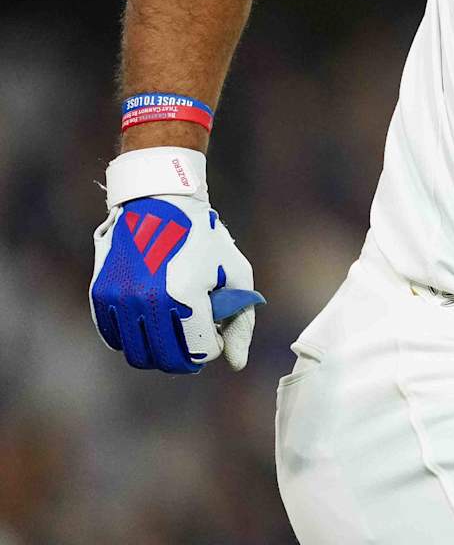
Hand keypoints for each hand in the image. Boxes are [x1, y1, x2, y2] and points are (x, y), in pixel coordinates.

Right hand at [91, 158, 263, 373]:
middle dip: (186, 359)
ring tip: (174, 333)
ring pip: (138, 354)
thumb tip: (237, 364)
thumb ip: (240, 322)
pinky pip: (114, 339)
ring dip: (159, 352)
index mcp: (185, 295)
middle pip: (166, 359)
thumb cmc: (204, 238)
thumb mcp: (235, 273)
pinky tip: (150, 325)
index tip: (215, 332)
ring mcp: (120, 299)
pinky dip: (133, 340)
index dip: (212, 348)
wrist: (158, 203)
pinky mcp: (100, 295)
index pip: (199, 352)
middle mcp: (147, 300)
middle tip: (195, 343)